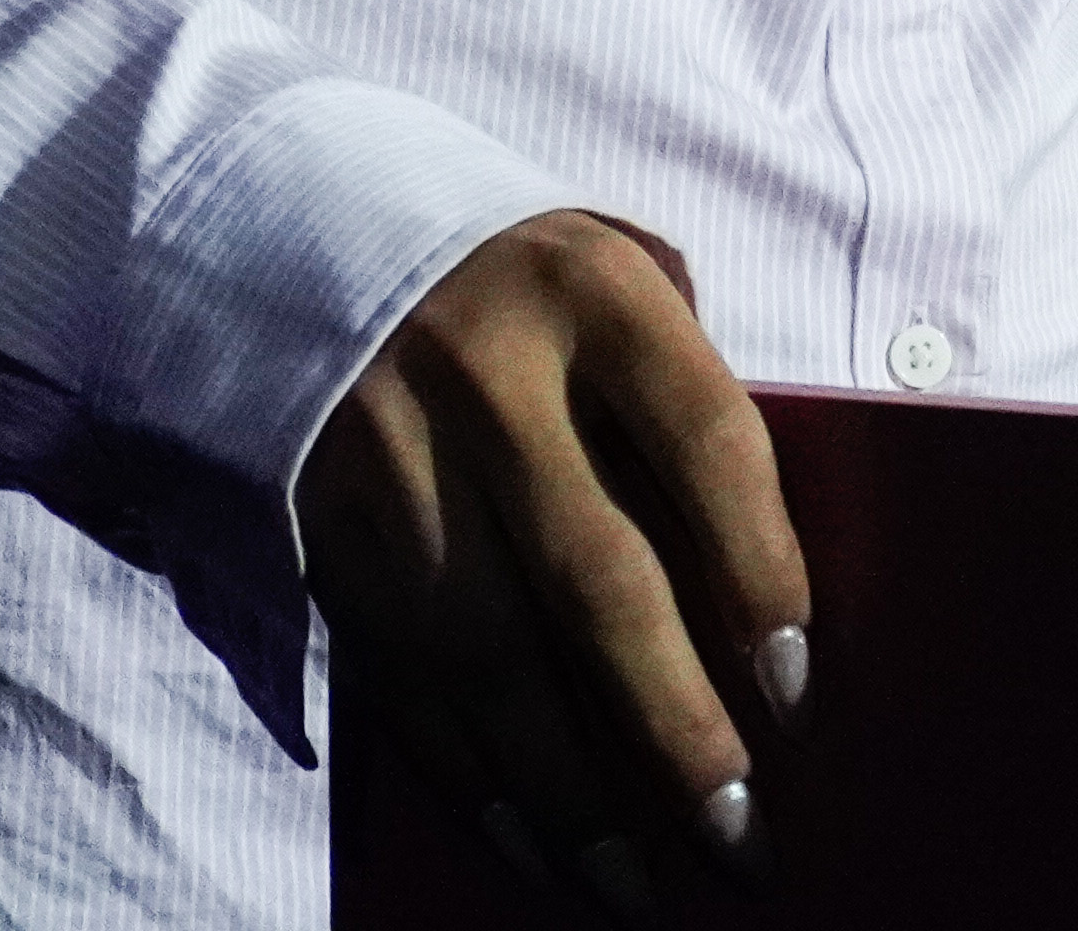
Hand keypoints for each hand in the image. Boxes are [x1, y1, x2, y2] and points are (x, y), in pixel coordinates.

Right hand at [308, 208, 812, 909]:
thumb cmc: (502, 273)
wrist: (279, 214)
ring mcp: (391, 452)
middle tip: (740, 835)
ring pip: (490, 653)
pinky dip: (466, 770)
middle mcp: (488, 373)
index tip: (798, 687)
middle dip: (675, 725)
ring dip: (568, 790)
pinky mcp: (318, 520)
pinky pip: (400, 671)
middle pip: (599, 576)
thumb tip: (754, 569)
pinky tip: (530, 842)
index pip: (708, 440)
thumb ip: (673, 379)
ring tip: (634, 885)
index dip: (761, 570)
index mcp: (590, 292)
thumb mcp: (601, 264)